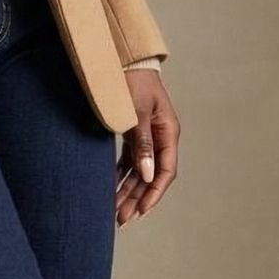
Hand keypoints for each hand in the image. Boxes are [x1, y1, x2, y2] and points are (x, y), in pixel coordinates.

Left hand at [115, 69, 178, 225]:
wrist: (123, 59)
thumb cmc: (131, 81)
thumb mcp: (137, 113)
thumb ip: (142, 143)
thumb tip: (147, 175)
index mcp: (168, 132)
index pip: (166, 171)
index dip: (154, 194)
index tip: (141, 211)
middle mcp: (160, 137)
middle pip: (150, 176)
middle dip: (136, 199)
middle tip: (121, 220)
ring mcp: (147, 136)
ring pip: (139, 171)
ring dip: (127, 191)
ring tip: (115, 212)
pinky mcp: (133, 133)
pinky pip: (129, 161)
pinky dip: (120, 176)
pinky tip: (111, 190)